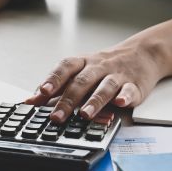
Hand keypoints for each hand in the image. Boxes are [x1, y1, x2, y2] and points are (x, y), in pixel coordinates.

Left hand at [25, 37, 165, 122]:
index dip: (53, 79)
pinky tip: (121, 102)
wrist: (141, 54)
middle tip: (57, 116)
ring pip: (104, 87)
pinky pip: (130, 90)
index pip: (65, 68)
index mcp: (83, 63)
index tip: (42, 92)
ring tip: (85, 114)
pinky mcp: (134, 85)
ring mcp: (116, 76)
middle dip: (68, 100)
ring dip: (94, 101)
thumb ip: (57, 86)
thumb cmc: (104, 66)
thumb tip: (30, 101)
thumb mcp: (80, 71)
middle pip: (82, 82)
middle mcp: (98, 68)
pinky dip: (125, 96)